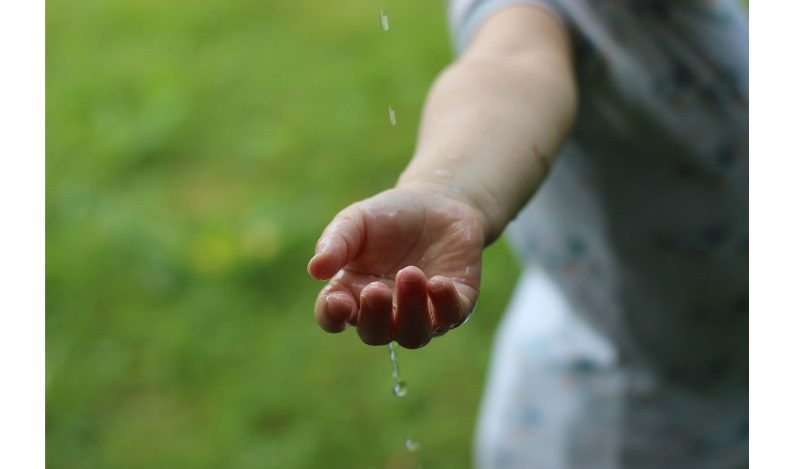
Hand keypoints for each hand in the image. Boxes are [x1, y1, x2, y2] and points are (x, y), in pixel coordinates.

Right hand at [307, 188, 483, 348]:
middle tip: (376, 289)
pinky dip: (444, 305)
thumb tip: (315, 269)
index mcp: (351, 293)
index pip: (333, 318)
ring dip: (411, 310)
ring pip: (413, 334)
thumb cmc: (388, 216)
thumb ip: (336, 242)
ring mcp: (421, 314)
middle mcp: (385, 312)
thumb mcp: (356, 221)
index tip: (337, 300)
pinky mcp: (455, 306)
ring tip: (411, 274)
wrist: (438, 204)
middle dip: (375, 316)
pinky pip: (450, 316)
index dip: (332, 315)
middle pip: (374, 333)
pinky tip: (439, 283)